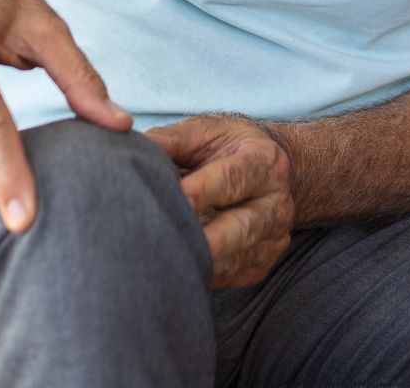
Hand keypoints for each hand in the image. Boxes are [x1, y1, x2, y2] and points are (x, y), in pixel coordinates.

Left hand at [145, 114, 294, 287]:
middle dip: (204, 238)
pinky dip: (198, 272)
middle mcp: (276, 203)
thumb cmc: (226, 148)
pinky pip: (227, 276)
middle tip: (166, 241)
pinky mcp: (259, 266)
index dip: (204, 190)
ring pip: (233, 259)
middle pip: (241, 228)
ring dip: (196, 259)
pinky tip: (174, 263)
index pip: (234, 179)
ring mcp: (272, 239)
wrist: (264, 173)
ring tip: (160, 254)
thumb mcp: (205, 132)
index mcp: (265, 162)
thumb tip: (133, 145)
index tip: (177, 198)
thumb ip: (173, 140)